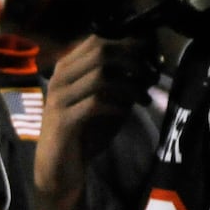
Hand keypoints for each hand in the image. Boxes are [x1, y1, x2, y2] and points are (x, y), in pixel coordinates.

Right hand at [36, 35, 157, 207]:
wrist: (58, 169)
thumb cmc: (82, 134)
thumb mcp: (103, 103)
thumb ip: (119, 83)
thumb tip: (148, 64)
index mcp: (66, 69)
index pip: (97, 40)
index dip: (127, 41)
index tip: (150, 53)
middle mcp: (59, 78)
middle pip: (101, 51)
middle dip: (132, 60)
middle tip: (151, 74)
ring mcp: (59, 99)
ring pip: (100, 75)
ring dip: (129, 84)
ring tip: (144, 97)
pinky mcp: (64, 121)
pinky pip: (95, 103)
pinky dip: (116, 105)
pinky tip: (126, 112)